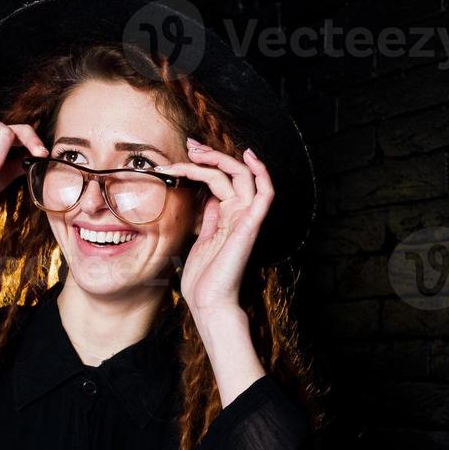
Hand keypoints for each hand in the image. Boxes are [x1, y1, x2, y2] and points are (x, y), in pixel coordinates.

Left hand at [157, 138, 272, 318]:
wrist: (208, 304)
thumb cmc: (203, 280)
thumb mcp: (201, 241)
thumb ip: (209, 220)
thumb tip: (209, 200)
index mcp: (227, 218)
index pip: (221, 180)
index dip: (203, 164)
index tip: (183, 156)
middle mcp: (239, 215)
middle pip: (231, 173)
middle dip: (209, 155)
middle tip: (189, 146)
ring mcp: (246, 219)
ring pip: (242, 176)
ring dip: (220, 158)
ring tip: (197, 150)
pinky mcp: (250, 226)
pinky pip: (265, 195)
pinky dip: (262, 173)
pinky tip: (250, 156)